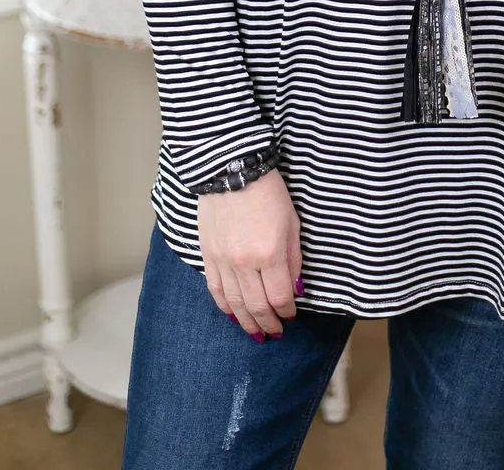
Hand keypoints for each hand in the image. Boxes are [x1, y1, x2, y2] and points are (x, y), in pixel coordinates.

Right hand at [197, 168, 302, 337]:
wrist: (232, 170)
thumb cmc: (268, 192)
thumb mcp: (292, 223)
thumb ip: (293, 259)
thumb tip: (295, 289)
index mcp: (270, 254)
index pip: (279, 298)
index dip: (286, 312)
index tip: (290, 316)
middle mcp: (244, 263)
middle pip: (256, 307)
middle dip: (267, 324)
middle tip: (274, 333)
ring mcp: (223, 261)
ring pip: (234, 304)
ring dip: (246, 322)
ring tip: (255, 333)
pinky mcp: (207, 255)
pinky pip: (215, 290)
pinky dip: (224, 307)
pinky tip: (232, 315)